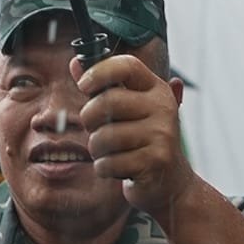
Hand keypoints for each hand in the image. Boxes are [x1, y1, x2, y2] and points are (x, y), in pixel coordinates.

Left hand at [76, 55, 193, 214]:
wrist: (168, 180)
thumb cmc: (139, 139)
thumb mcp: (124, 109)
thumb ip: (101, 86)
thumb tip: (75, 63)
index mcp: (155, 89)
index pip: (127, 66)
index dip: (99, 71)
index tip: (84, 86)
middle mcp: (163, 107)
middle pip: (107, 101)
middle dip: (89, 119)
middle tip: (95, 129)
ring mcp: (162, 134)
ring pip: (104, 136)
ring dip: (96, 149)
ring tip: (109, 151)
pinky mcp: (156, 161)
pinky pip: (109, 163)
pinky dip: (104, 168)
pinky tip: (118, 167)